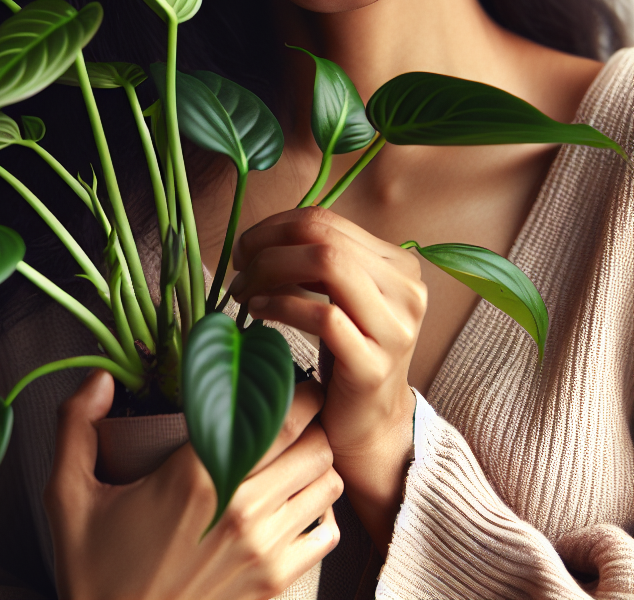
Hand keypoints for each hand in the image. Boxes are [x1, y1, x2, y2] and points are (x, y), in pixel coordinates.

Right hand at [44, 370, 340, 599]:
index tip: (281, 372)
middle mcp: (241, 508)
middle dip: (311, 417)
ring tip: (294, 449)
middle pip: (314, 442)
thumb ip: (75, 424)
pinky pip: (328, 532)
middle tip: (289, 406)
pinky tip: (293, 502)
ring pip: (327, 482)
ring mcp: (264, 549)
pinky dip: (321, 510)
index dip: (292, 386)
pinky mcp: (275, 583)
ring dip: (317, 460)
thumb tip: (99, 377)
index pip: (273, 415)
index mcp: (195, 476)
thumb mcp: (67, 495)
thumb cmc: (95, 572)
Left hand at [230, 206, 425, 549]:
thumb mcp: (338, 297)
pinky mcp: (375, 365)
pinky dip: (281, 305)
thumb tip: (263, 236)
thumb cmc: (345, 352)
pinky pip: (323, 316)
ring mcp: (396, 328)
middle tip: (239, 268)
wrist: (369, 425)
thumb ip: (316, 260)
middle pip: (324, 238)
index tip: (245, 248)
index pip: (326, 222)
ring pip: (327, 265)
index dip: (274, 227)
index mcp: (399, 265)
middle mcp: (407, 290)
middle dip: (269, 246)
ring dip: (272, 271)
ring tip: (245, 292)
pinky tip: (258, 312)